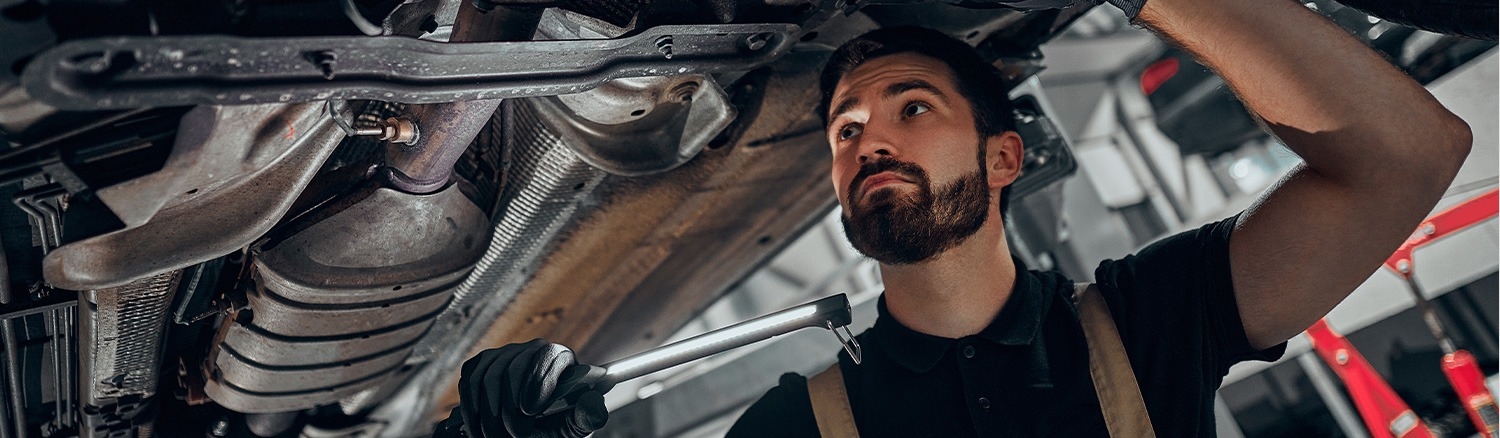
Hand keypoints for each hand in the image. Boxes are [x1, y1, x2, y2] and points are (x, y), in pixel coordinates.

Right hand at [456, 339, 608, 437]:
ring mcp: (506, 354)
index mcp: (562, 358)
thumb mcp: (575, 425)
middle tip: (514, 435)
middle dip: (509, 408)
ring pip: (488, 376)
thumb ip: (587, 416)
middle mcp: (533, 348)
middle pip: (513, 368)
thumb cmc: (558, 425)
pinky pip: (471, 380)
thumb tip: (593, 402)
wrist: (536, 429)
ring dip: (488, 413)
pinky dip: (472, 408)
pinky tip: (479, 428)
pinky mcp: (483, 364)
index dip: (537, 382)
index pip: (547, 356)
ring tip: (496, 437)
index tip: (531, 411)